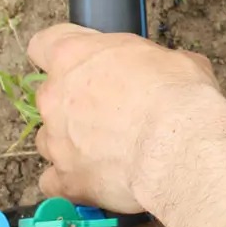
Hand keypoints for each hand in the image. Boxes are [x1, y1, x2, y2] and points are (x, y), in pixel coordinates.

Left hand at [29, 23, 225, 212]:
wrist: (181, 147)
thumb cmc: (179, 96)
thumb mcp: (176, 60)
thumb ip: (152, 64)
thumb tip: (163, 74)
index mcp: (75, 56)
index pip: (44, 44)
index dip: (63, 53)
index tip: (84, 62)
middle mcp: (56, 96)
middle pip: (52, 96)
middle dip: (78, 103)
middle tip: (118, 110)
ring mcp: (57, 141)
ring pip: (52, 140)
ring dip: (75, 142)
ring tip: (113, 149)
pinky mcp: (68, 180)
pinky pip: (56, 182)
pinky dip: (74, 181)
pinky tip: (99, 178)